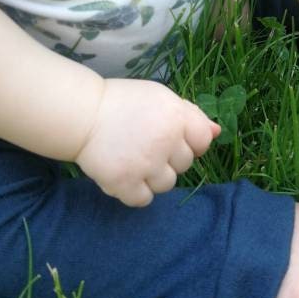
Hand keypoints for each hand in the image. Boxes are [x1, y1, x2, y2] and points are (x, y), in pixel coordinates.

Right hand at [75, 79, 219, 206]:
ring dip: (153, 177)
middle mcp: (165, 141)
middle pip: (185, 164)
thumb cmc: (123, 103)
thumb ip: (190, 114)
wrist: (81, 115)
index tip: (170, 139)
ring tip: (134, 160)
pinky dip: (135, 192)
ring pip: (167, 184)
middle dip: (169, 158)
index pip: (202, 141)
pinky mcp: (124, 183)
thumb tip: (217, 132)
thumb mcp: (160, 98)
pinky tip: (125, 175)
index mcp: (176, 117)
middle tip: (144, 145)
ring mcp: (145, 164)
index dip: (189, 142)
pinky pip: (144, 199)